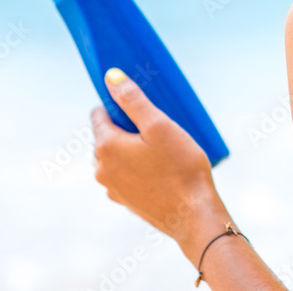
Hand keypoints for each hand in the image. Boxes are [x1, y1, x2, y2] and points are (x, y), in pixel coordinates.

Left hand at [90, 67, 225, 251]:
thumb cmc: (180, 168)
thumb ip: (133, 100)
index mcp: (106, 146)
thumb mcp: (159, 125)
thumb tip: (111, 77)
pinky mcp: (125, 201)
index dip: (118, 105)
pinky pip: (125, 174)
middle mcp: (101, 169)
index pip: (98, 114)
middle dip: (126, 126)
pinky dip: (137, 167)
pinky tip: (161, 168)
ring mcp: (112, 188)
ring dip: (132, 148)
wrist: (193, 215)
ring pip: (116, 156)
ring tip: (162, 147)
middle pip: (107, 135)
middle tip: (157, 126)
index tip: (140, 105)